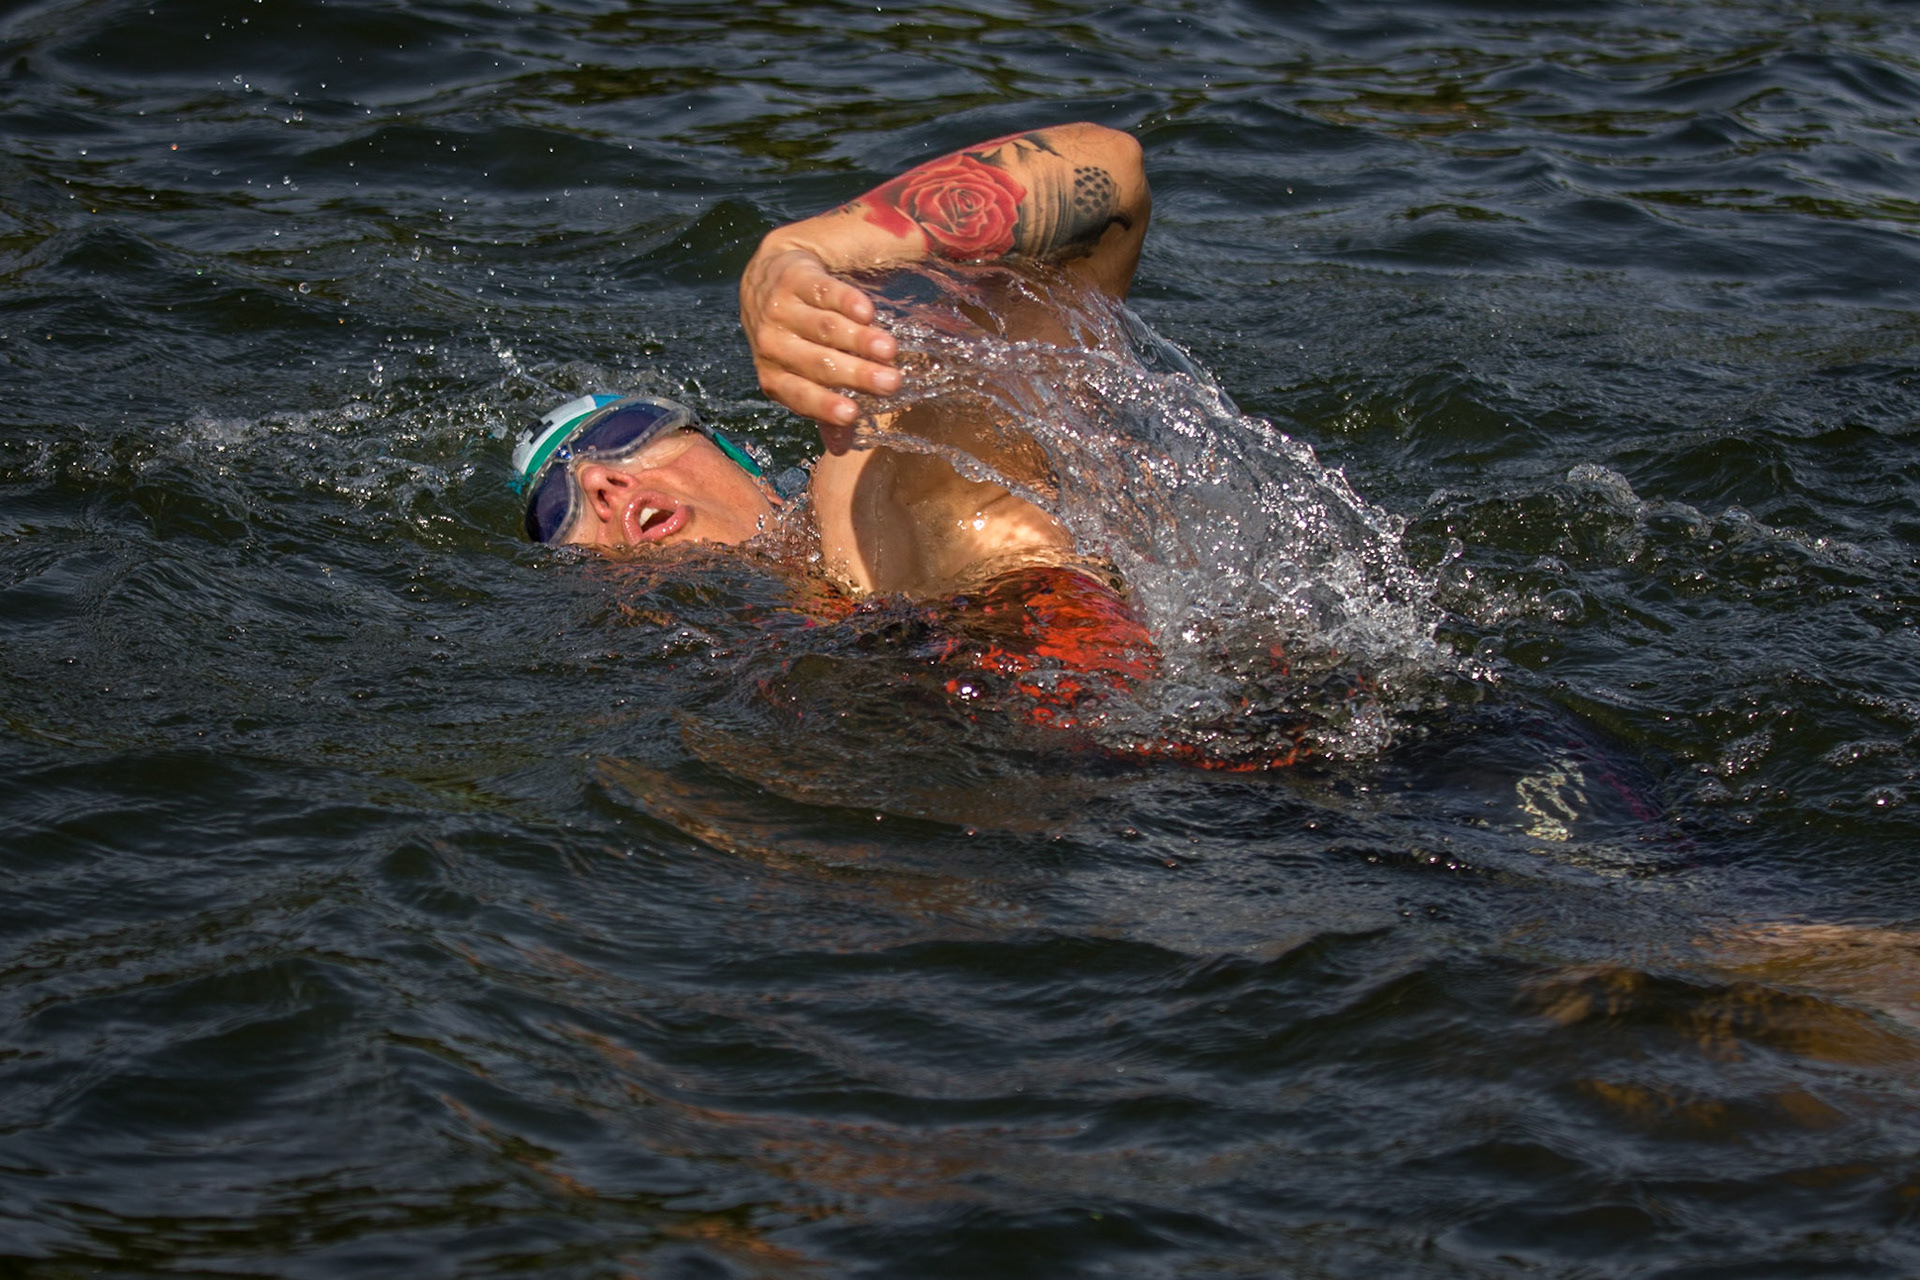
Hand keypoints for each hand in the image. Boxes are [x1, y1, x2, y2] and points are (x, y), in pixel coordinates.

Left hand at [739, 246, 900, 452]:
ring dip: (858, 339)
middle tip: (892, 383)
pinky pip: (822, 291)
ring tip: (890, 348)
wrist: (764, 278)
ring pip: (823, 327)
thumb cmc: (793, 339)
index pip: (800, 395)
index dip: (825, 406)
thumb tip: (842, 449)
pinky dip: (845, 301)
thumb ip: (822, 408)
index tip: (853, 414)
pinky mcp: (793, 278)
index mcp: (774, 377)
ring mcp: (779, 309)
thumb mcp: (800, 375)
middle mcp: (771, 345)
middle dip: (856, 374)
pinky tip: (867, 311)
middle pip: (818, 362)